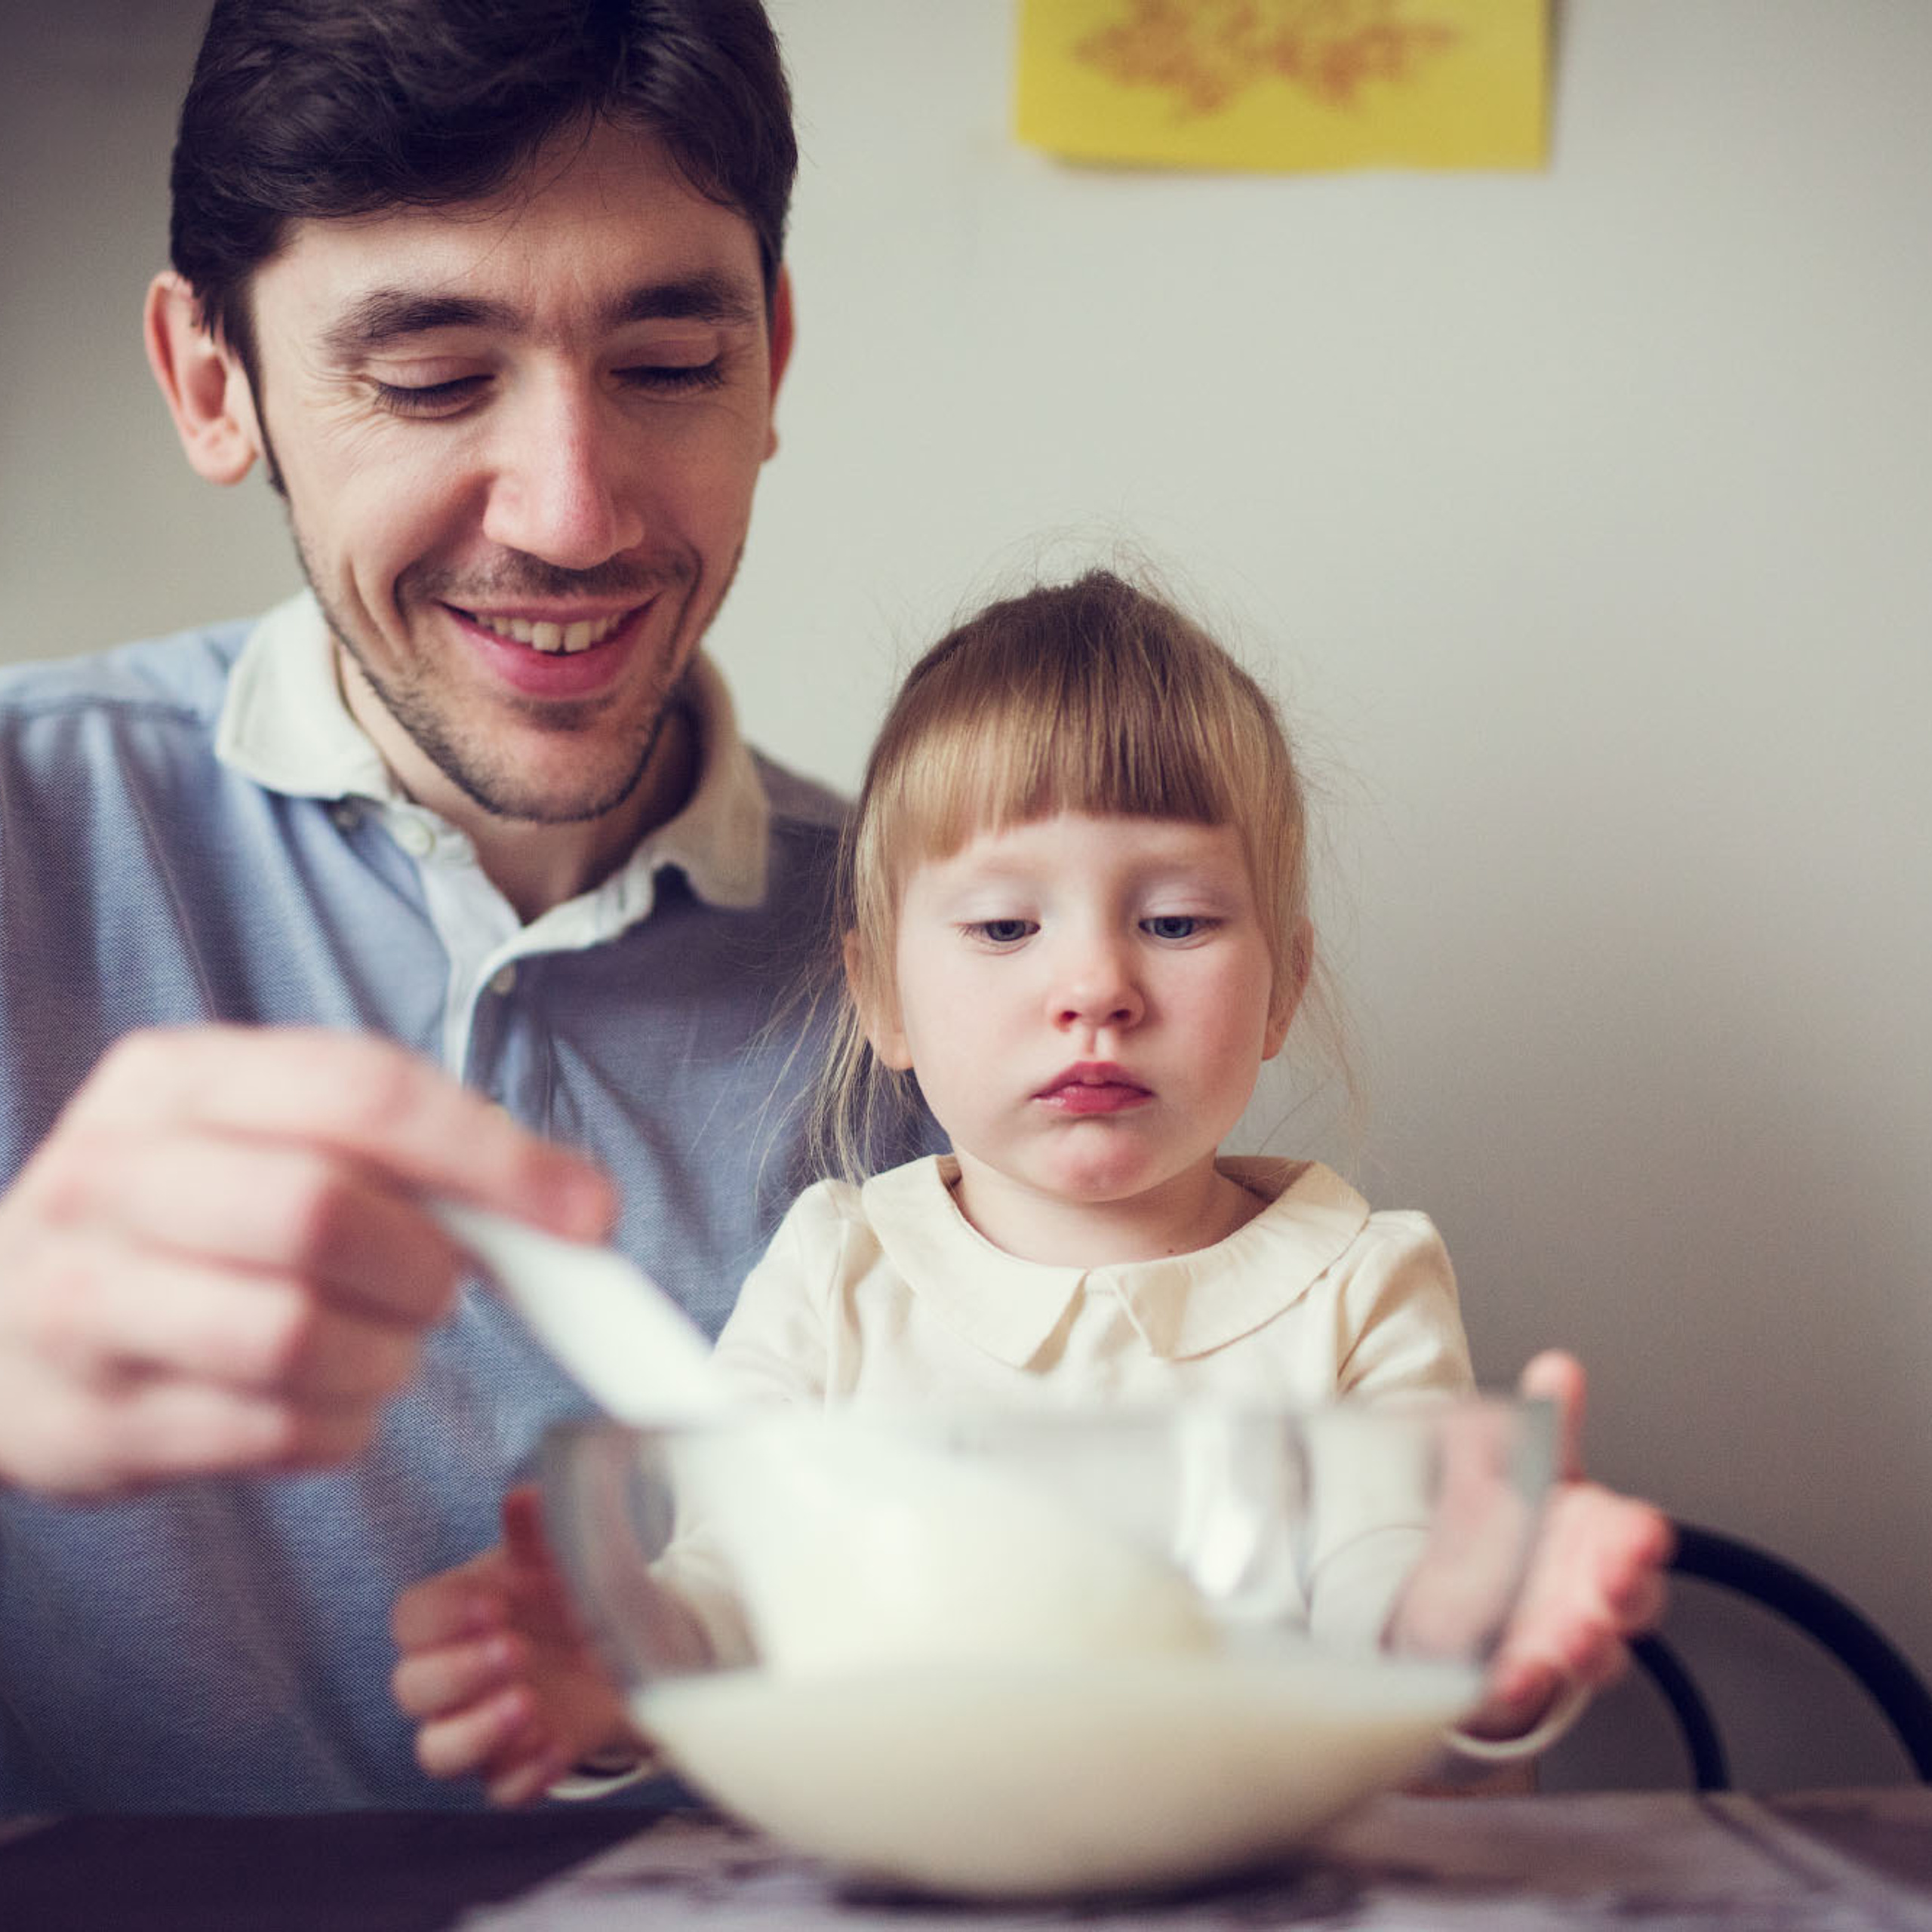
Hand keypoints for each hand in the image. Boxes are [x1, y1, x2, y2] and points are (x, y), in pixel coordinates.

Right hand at [0, 1025, 612, 1494]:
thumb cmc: (182, 1221)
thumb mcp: (267, 1139)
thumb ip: (403, 1153)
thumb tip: (575, 1204)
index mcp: (176, 1080)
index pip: (362, 1092)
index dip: (494, 1157)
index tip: (588, 1214)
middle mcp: (111, 1177)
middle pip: (322, 1213)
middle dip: (426, 1268)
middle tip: (447, 1292)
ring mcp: (80, 1303)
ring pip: (296, 1336)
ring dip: (386, 1359)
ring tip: (382, 1347)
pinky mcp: (90, 1423)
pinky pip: (273, 1434)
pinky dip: (341, 1428)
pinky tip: (326, 1402)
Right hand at [392, 1485, 638, 1805]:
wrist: (622, 1643)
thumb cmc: (568, 1592)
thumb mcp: (558, 1557)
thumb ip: (535, 1531)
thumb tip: (525, 1496)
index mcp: (455, 1614)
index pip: (410, 1621)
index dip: (442, 1617)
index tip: (492, 1605)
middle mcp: (453, 1676)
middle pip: (411, 1689)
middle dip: (457, 1674)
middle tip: (516, 1650)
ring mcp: (479, 1726)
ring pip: (436, 1752)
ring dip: (475, 1733)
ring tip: (530, 1707)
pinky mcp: (514, 1766)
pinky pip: (496, 1791)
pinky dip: (522, 1775)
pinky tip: (555, 1744)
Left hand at [1460, 1350, 1672, 1743]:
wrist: (1458, 1593)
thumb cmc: (1513, 1530)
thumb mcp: (1524, 1466)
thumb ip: (1546, 1425)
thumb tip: (1560, 1371)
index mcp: (1599, 1539)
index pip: (1636, 1541)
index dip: (1641, 1541)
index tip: (1641, 1533)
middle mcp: (1591, 1596)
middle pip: (1628, 1603)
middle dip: (1624, 1593)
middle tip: (1610, 1580)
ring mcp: (1560, 1644)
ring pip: (1590, 1655)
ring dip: (1584, 1648)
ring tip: (1570, 1639)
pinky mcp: (1518, 1679)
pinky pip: (1526, 1692)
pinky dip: (1521, 1687)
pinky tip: (1508, 1677)